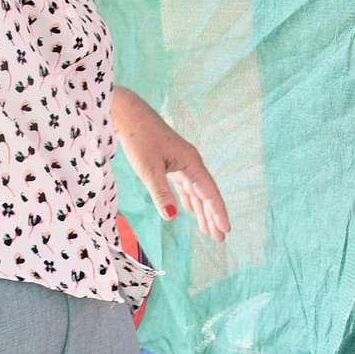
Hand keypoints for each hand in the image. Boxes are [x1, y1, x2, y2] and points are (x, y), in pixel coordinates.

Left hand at [111, 86, 227, 240]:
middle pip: (206, 194)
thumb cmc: (139, 138)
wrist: (128, 115)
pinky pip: (185, 185)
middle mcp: (190, 163)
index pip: (209, 192)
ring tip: (207, 230)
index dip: (218, 212)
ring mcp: (181, 162)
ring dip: (201, 210)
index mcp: (191, 163)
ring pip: (195, 191)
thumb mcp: (148, 168)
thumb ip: (161, 193)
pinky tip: (188, 209)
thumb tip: (172, 216)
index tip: (226, 230)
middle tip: (220, 238)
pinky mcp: (170, 162)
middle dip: (212, 216)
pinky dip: (188, 199)